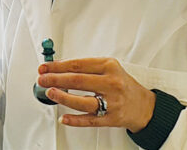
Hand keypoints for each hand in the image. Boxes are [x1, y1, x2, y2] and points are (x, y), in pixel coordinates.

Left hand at [37, 58, 155, 132]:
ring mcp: (112, 102)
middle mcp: (112, 83)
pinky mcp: (112, 118)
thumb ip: (85, 68)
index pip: (78, 64)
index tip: (44, 67)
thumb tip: (57, 69)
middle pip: (77, 80)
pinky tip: (64, 118)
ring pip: (82, 101)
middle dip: (55, 79)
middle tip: (42, 80)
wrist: (144, 106)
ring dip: (62, 97)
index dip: (57, 66)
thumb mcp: (108, 68)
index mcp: (109, 66)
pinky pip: (90, 120)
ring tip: (50, 93)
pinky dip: (75, 120)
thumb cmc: (122, 84)